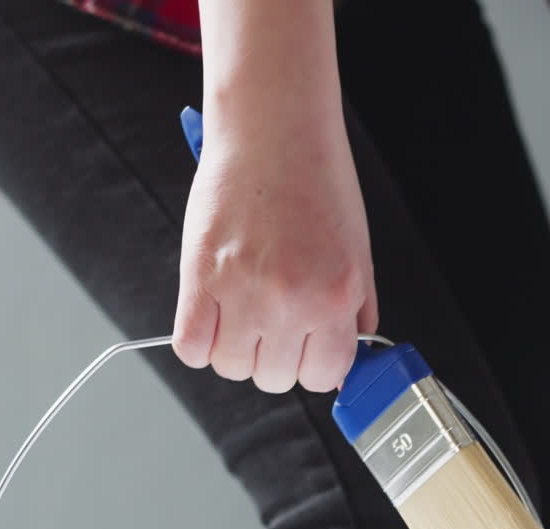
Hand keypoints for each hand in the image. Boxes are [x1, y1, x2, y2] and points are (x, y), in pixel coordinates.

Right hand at [173, 111, 377, 394]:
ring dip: (235, 349)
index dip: (313, 366)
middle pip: (274, 379)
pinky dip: (199, 342)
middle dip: (273, 356)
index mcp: (335, 297)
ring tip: (242, 308)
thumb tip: (343, 365)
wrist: (273, 128)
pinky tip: (212, 314)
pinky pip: (191, 348)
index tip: (306, 348)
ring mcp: (242, 293)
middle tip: (271, 318)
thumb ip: (354, 314)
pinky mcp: (200, 278)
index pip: (325, 378)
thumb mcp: (359, 253)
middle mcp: (290, 302)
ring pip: (231, 369)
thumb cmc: (316, 181)